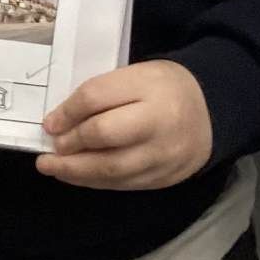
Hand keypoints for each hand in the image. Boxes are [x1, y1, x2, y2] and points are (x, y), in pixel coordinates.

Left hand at [36, 60, 212, 189]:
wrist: (209, 112)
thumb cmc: (162, 88)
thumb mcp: (135, 75)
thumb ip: (101, 93)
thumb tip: (61, 121)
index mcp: (148, 85)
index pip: (97, 97)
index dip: (68, 112)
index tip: (49, 123)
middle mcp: (157, 121)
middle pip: (104, 135)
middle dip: (70, 145)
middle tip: (49, 148)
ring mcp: (162, 154)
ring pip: (112, 168)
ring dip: (75, 171)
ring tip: (51, 168)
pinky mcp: (163, 178)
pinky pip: (122, 184)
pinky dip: (94, 181)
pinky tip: (76, 176)